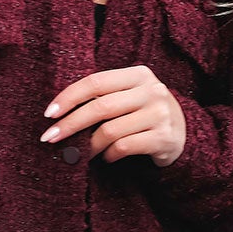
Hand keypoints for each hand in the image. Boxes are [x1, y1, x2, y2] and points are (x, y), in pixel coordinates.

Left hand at [43, 65, 187, 166]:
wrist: (183, 133)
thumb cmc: (144, 113)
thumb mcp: (129, 96)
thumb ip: (103, 96)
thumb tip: (59, 114)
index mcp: (139, 74)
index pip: (95, 82)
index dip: (68, 97)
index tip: (49, 114)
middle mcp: (152, 90)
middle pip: (100, 107)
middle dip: (70, 124)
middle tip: (50, 138)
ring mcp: (160, 114)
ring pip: (110, 131)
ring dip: (89, 146)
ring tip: (82, 153)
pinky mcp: (164, 138)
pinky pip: (123, 148)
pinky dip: (108, 155)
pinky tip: (107, 157)